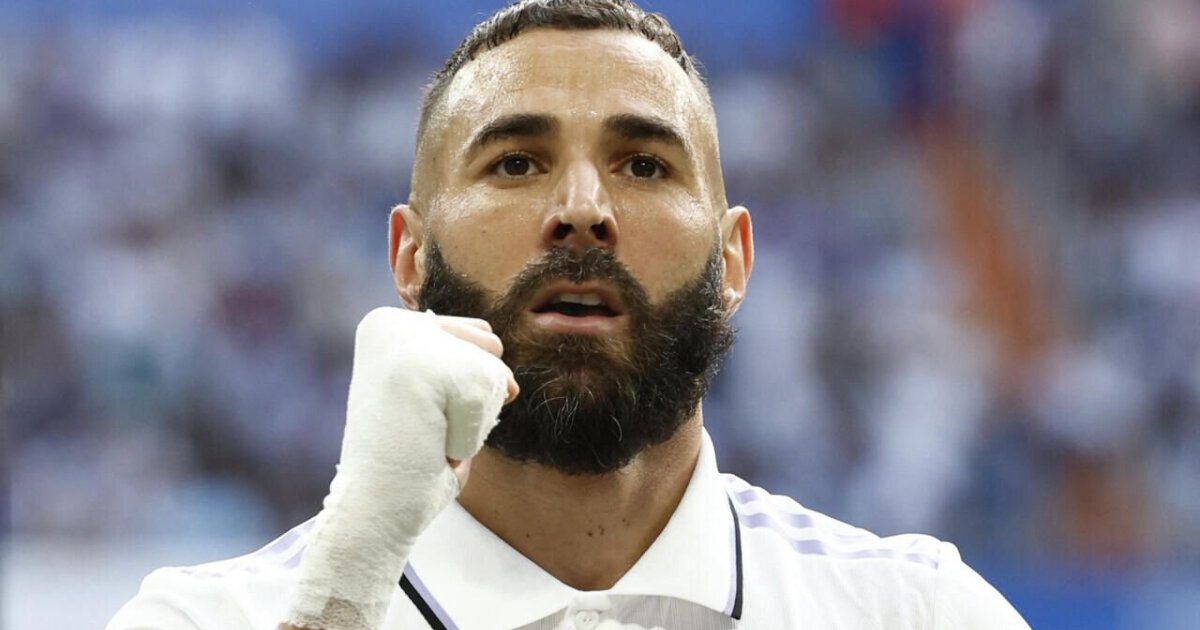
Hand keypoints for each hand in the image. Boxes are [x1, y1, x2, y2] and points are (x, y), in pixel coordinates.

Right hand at [284, 307, 515, 629]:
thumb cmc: (410, 466)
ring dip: (473, 420)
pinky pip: (488, 396)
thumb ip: (469, 370)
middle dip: (474, 402)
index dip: (466, 391)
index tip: (419, 417)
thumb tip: (508, 383)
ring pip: (492, 371)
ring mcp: (402, 340)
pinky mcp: (418, 368)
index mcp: (387, 325)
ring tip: (426, 440)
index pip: (481, 337)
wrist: (371, 516)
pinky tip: (429, 449)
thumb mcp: (439, 404)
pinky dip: (470, 436)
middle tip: (423, 431)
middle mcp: (389, 322)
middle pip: (491, 348)